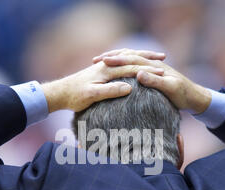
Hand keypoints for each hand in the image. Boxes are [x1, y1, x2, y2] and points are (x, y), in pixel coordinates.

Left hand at [41, 60, 164, 112]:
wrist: (60, 92)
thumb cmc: (75, 96)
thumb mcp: (92, 96)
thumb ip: (110, 91)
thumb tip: (129, 87)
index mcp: (107, 71)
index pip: (132, 67)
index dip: (148, 70)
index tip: (163, 73)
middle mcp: (106, 66)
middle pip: (131, 59)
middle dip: (148, 59)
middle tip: (164, 58)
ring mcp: (104, 68)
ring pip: (127, 59)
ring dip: (141, 57)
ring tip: (155, 58)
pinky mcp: (101, 71)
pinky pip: (120, 64)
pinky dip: (131, 62)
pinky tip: (136, 67)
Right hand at [94, 49, 211, 113]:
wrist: (197, 98)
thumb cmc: (185, 95)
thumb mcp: (171, 89)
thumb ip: (156, 82)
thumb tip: (139, 73)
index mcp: (154, 66)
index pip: (132, 59)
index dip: (117, 59)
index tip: (102, 60)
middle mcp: (152, 66)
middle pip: (129, 57)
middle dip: (113, 57)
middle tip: (95, 59)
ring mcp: (152, 71)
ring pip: (130, 62)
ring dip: (116, 61)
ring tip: (101, 64)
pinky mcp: (152, 78)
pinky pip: (133, 71)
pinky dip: (122, 70)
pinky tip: (115, 76)